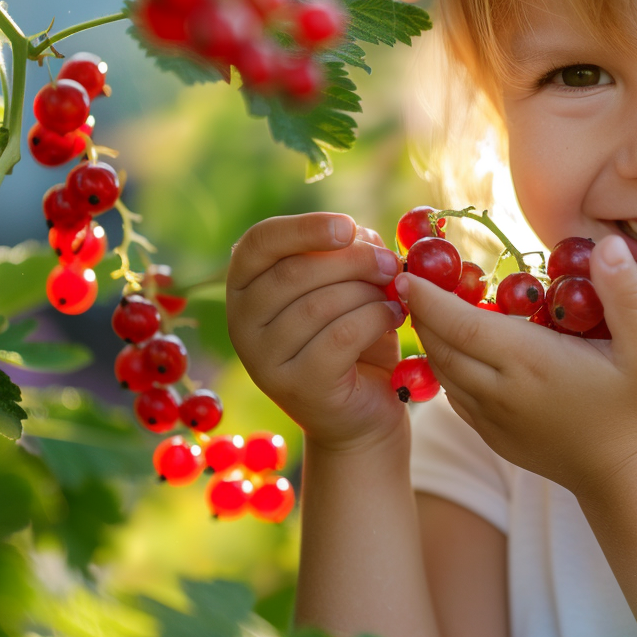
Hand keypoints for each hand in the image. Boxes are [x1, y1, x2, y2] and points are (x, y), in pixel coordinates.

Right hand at [226, 212, 408, 452]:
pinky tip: (393, 317)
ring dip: (368, 292)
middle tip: (391, 265)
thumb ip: (349, 253)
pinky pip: (340, 336)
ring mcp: (263, 359)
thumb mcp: (348, 284)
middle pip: (295, 272)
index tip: (348, 226)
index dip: (304, 228)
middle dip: (354, 261)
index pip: (260, 242)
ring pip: (319, 304)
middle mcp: (241, 322)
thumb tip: (360, 235)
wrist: (363, 410)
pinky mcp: (296, 386)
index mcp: (246, 285)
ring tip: (394, 296)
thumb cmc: (354, 337)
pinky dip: (374, 319)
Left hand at [399, 235, 636, 496]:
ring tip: (430, 307)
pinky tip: (456, 348)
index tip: (408, 273)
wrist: (626, 475)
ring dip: (431, 339)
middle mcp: (500, 390)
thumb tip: (607, 245)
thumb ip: (627, 294)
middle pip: (441, 346)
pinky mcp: (492, 435)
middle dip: (422, 312)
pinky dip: (446, 367)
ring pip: (443, 371)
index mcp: (528, 361)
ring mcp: (492, 418)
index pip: (460, 324)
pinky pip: (455, 395)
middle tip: (415, 279)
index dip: (429, 298)